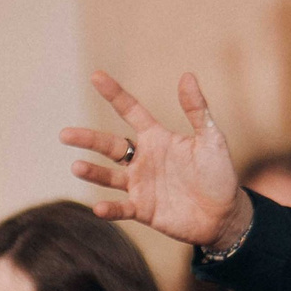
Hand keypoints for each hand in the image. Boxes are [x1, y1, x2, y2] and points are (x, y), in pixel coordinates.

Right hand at [61, 71, 243, 248]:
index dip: (114, 94)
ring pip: (109, 176)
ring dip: (93, 172)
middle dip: (87, 139)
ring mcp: (140, 185)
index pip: (130, 110)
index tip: (96, 76)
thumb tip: (187, 75)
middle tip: (65, 134)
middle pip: (109, 145)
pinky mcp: (143, 209)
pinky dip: (110, 209)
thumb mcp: (211, 139)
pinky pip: (122, 208)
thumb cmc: (219, 174)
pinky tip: (99, 207)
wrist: (225, 215)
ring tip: (77, 167)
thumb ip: (197, 110)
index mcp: (156, 138)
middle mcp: (143, 159)